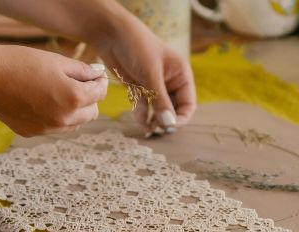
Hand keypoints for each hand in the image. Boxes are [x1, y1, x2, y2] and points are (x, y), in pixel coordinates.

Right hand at [0, 45, 107, 136]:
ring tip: (60, 93)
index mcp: (73, 98)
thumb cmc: (22, 63)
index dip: (99, 82)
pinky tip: (42, 101)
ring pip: (74, 124)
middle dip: (89, 99)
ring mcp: (48, 128)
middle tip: (79, 84)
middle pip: (91, 113)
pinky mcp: (33, 132)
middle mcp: (64, 118)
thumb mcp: (57, 61)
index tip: (95, 75)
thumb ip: (82, 71)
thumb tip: (98, 75)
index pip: (100, 94)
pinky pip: (54, 127)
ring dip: (74, 111)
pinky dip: (56, 117)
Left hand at [94, 17, 195, 133]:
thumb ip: (161, 101)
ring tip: (147, 130)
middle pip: (173, 109)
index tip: (169, 128)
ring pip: (158, 110)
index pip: (188, 104)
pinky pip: (144, 106)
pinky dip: (142, 115)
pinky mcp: (138, 88)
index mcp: (181, 75)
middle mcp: (170, 81)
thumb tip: (169, 124)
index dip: (180, 118)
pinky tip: (140, 122)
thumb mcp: (151, 75)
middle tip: (156, 131)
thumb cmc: (137, 47)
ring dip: (154, 121)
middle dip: (165, 121)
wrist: (111, 33)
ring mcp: (153, 85)